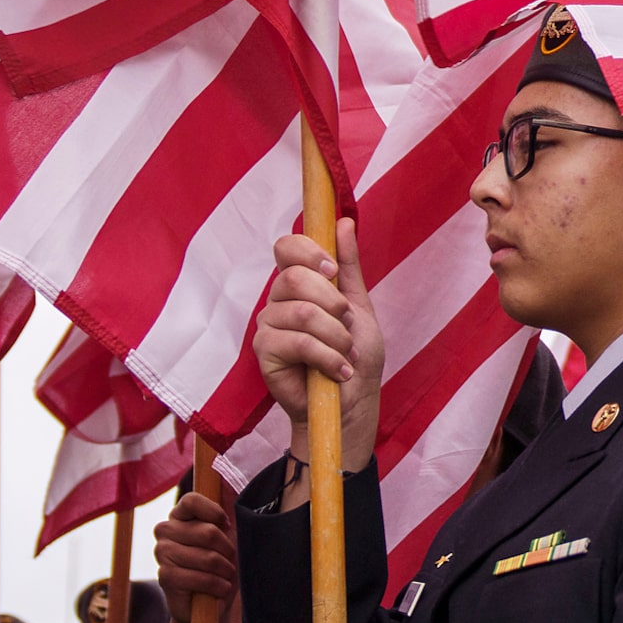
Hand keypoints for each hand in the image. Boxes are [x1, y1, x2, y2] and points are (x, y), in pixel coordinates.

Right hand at [157, 491, 238, 622]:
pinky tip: (219, 588)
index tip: (227, 524)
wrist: (214, 599)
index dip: (213, 511)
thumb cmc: (224, 560)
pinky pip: (196, 577)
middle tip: (230, 558)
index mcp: (181, 514)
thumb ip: (229, 504)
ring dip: (224, 569)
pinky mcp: (164, 576)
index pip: (191, 499)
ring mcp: (162, 553)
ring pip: (204, 557)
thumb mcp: (231, 531)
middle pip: (206, 532)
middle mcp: (166, 530)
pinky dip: (215, 585)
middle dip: (227, 549)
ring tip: (226, 574)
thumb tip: (232, 478)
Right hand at [253, 220, 383, 483]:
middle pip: (293, 277)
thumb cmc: (355, 354)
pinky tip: (338, 370)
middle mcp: (278, 299)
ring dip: (335, 335)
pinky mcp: (264, 353)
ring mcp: (268, 326)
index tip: (332, 270)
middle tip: (347, 324)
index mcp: (300, 283)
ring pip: (299, 312)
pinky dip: (327, 356)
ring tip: (346, 353)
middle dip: (332, 301)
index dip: (307, 251)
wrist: (352, 401)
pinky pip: (296, 342)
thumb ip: (348, 266)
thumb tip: (343, 221)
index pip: (286, 247)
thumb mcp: (359, 305)